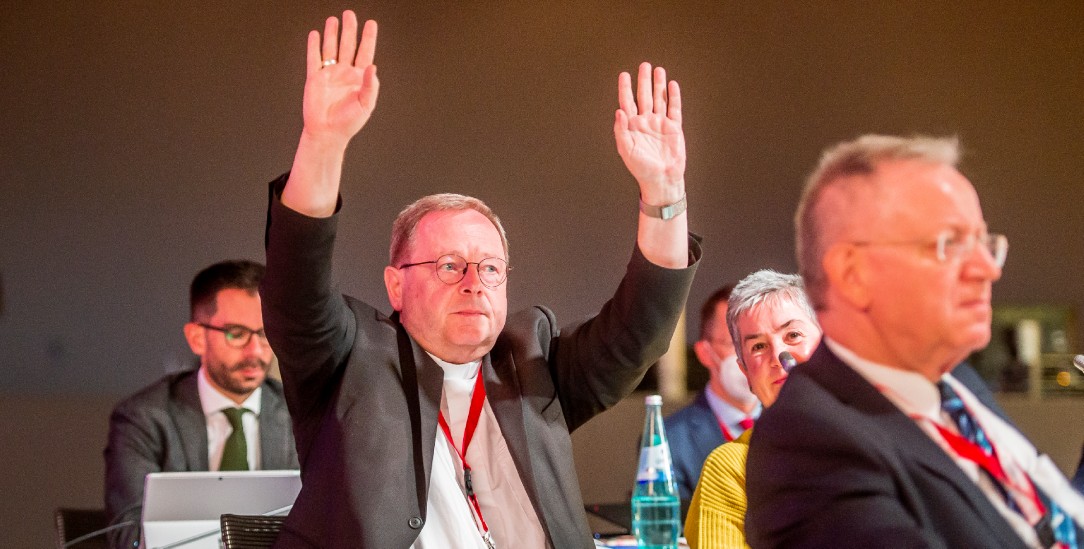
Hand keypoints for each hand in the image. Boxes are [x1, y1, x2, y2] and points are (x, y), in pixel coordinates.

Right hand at [301, 10, 379, 146]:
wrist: (327, 132)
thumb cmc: (348, 122)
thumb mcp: (365, 104)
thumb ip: (370, 85)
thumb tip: (373, 66)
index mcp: (359, 78)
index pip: (365, 52)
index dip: (368, 38)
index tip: (371, 24)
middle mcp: (345, 74)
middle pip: (348, 45)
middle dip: (349, 30)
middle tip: (350, 14)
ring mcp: (330, 74)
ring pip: (331, 48)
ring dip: (332, 34)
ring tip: (333, 20)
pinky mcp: (315, 79)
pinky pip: (314, 59)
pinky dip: (314, 46)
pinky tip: (315, 35)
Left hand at [614, 63, 685, 203]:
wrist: (662, 179)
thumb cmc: (641, 168)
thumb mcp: (626, 150)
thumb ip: (621, 130)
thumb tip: (618, 111)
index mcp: (632, 126)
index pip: (627, 102)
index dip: (625, 88)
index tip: (624, 75)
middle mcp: (645, 122)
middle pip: (644, 96)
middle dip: (644, 81)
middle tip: (644, 65)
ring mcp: (660, 123)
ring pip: (659, 99)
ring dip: (658, 85)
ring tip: (658, 70)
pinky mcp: (674, 128)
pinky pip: (674, 108)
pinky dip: (673, 96)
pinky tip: (672, 85)